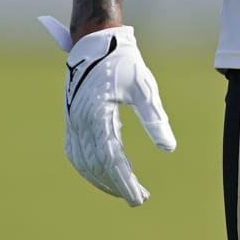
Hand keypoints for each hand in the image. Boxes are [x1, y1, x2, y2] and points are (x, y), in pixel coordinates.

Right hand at [39, 17, 176, 205]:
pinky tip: (101, 174)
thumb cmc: (124, 61)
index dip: (124, 182)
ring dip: (101, 180)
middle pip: (97, 165)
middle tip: (137, 198)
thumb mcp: (143, 86)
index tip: (138, 198)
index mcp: (98, 115)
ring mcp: (72, 121)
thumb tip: (169, 148)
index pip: (112, 160)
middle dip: (116, 185)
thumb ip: (154, 118)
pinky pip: (75, 152)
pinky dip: (87, 168)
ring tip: (122, 190)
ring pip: (83, 162)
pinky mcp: (71, 119)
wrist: (96, 42)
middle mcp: (81, 122)